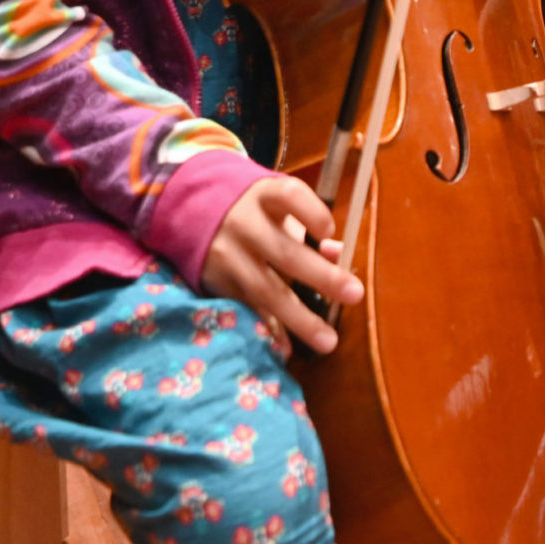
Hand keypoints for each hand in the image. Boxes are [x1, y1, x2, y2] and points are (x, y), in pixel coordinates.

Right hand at [199, 175, 362, 355]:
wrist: (190, 207)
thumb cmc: (253, 208)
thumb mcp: (277, 205)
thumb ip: (309, 225)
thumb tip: (339, 254)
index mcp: (265, 195)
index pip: (290, 197)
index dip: (312, 213)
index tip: (330, 232)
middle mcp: (244, 223)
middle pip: (285, 252)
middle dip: (322, 276)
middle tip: (354, 294)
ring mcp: (227, 253)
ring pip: (265, 288)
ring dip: (298, 317)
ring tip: (327, 340)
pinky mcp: (216, 279)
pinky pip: (247, 307)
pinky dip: (268, 328)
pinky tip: (286, 348)